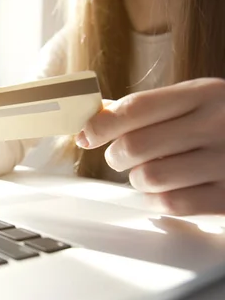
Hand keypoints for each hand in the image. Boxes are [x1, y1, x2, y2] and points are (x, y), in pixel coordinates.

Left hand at [77, 78, 224, 215]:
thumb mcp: (196, 101)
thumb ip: (149, 109)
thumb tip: (95, 119)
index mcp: (205, 94)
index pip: (135, 108)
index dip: (100, 125)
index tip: (87, 135)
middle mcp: (217, 124)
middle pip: (134, 147)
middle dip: (116, 156)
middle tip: (122, 158)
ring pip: (148, 178)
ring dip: (138, 180)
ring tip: (151, 173)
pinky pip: (171, 204)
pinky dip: (158, 200)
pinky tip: (167, 190)